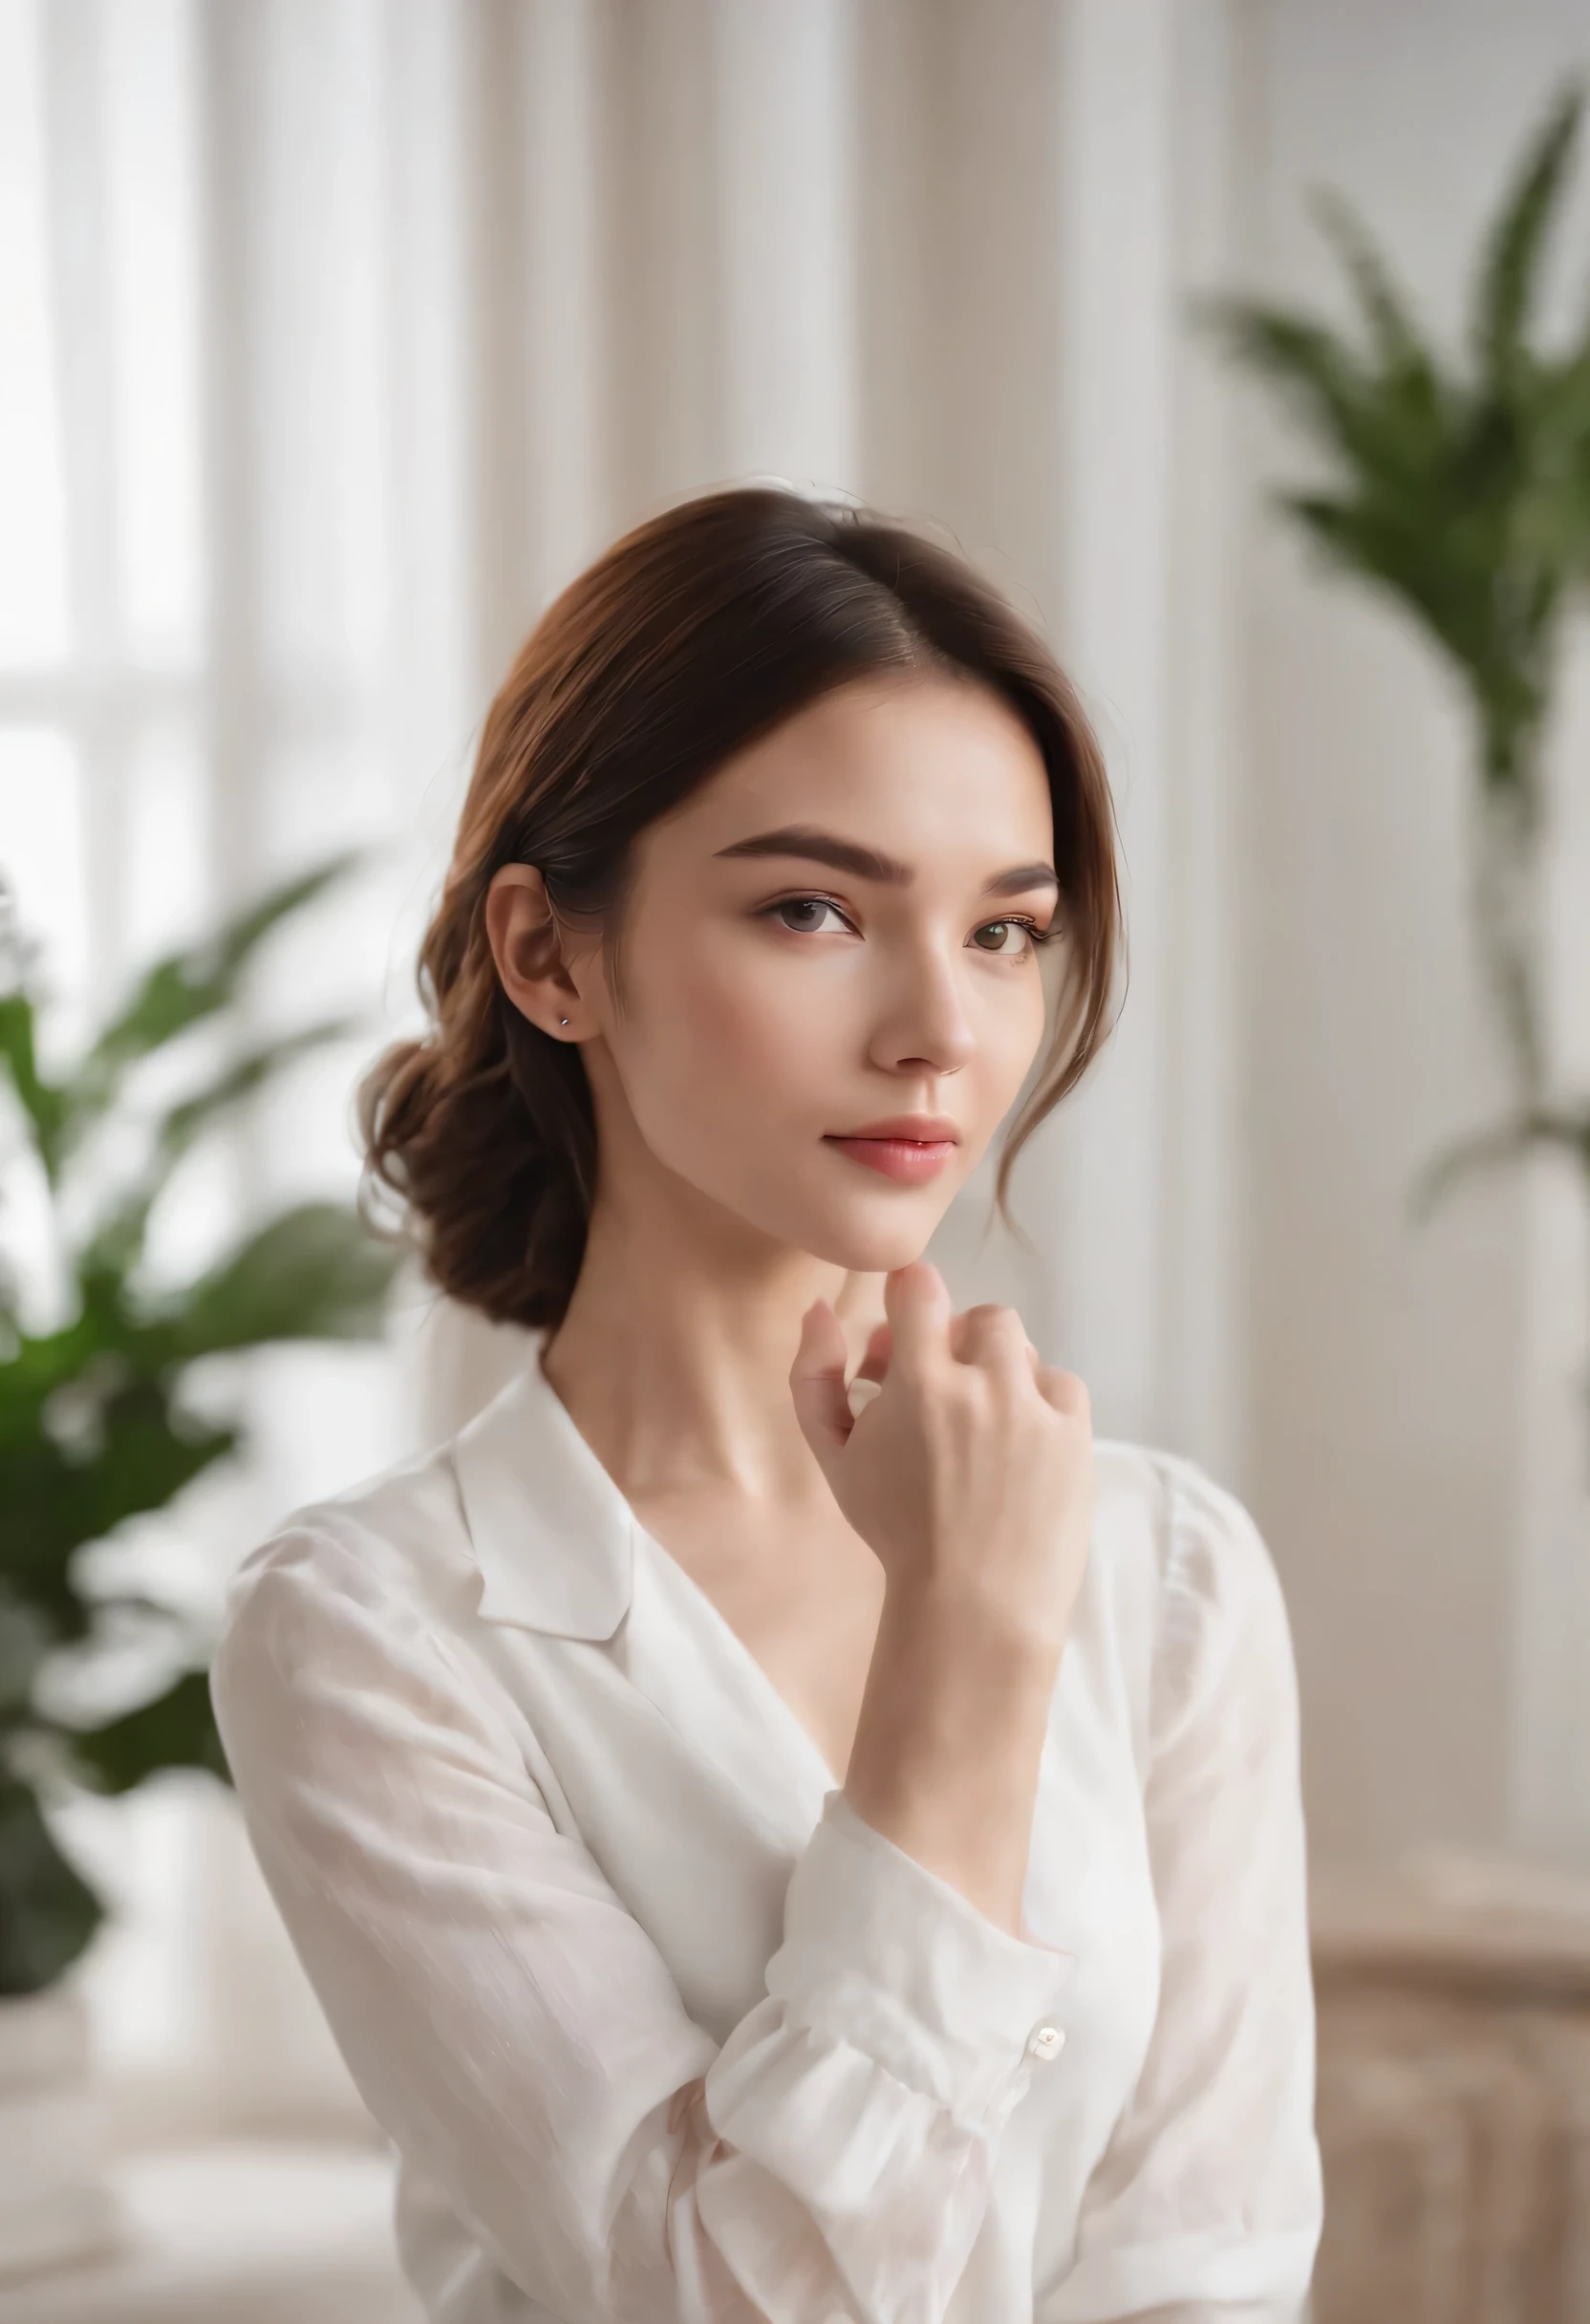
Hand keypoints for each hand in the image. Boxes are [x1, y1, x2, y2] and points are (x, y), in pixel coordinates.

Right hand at [790, 1260, 1093, 1662]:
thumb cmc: (896, 1533)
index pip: (920, 1287)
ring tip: (979, 1425)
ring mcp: (1036, 1407)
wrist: (974, 1606)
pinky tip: (1017, 1443)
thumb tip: (820, 1310)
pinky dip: (1038, 1402)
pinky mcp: (1076, 1433)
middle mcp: (984, 1382)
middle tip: (938, 1393)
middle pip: (978, 1317)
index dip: (909, 1301)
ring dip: (997, 1372)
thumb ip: (813, 1376)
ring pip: (1021, 1347)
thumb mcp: (833, 1458)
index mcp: (921, 1380)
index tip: (905, 1337)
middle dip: (956, 1346)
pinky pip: (1060, 1383)